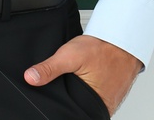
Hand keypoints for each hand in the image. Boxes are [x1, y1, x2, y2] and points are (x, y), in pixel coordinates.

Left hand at [24, 33, 142, 115]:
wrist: (123, 40)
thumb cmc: (103, 49)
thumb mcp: (70, 55)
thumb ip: (49, 68)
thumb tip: (30, 78)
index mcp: (91, 106)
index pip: (68, 113)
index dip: (59, 106)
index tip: (54, 96)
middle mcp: (101, 108)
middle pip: (76, 109)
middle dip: (67, 100)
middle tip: (67, 84)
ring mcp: (107, 102)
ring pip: (84, 104)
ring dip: (77, 95)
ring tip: (75, 80)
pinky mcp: (109, 95)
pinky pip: (93, 97)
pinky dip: (87, 90)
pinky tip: (84, 80)